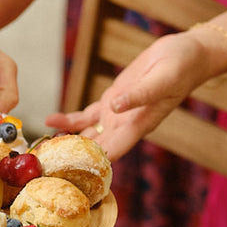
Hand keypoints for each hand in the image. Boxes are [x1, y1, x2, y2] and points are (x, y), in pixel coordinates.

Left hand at [46, 31, 212, 159]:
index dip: (91, 166)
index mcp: (137, 127)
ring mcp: (115, 116)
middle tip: (44, 166)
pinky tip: (50, 121)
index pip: (111, 154)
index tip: (69, 173)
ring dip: (65, 143)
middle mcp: (124, 127)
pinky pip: (85, 117)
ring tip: (40, 148)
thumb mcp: (162, 79)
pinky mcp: (110, 102)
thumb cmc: (181, 67)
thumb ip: (138, 95)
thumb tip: (114, 108)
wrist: (186, 52)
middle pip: (93, 151)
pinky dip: (68, 121)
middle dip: (71, 160)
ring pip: (85, 137)